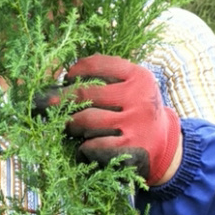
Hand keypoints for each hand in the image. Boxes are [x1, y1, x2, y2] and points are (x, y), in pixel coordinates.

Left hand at [47, 54, 180, 184]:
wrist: (166, 147)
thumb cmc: (139, 113)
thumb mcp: (135, 87)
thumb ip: (110, 77)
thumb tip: (64, 71)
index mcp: (139, 77)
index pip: (98, 64)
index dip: (76, 70)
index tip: (67, 78)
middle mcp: (138, 97)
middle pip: (86, 93)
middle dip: (62, 99)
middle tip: (49, 103)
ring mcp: (135, 124)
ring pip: (86, 120)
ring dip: (71, 124)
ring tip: (68, 126)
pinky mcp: (130, 149)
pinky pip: (93, 145)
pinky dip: (83, 146)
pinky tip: (84, 147)